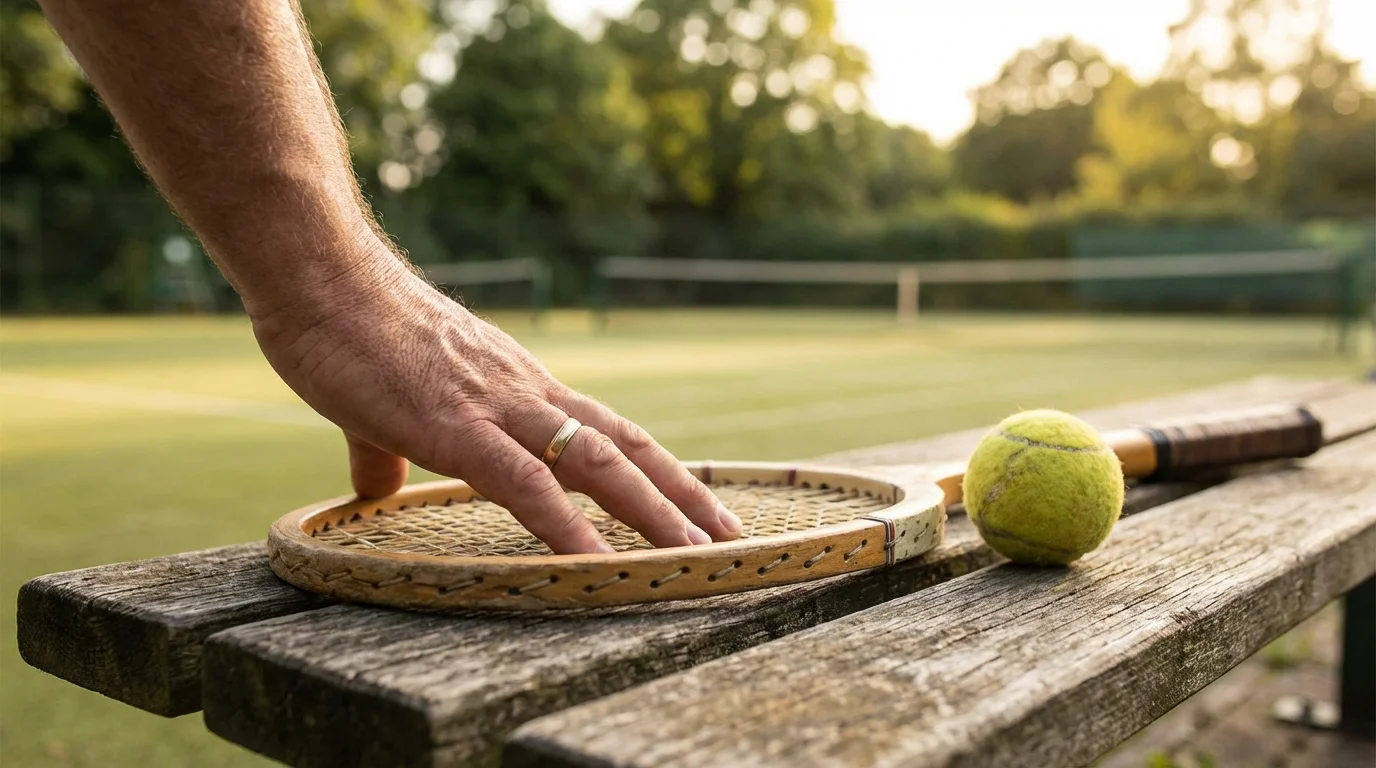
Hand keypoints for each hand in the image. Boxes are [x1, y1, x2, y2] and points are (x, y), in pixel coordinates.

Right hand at [249, 242, 741, 553]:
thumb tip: (378, 491)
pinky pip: (521, 482)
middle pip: (624, 448)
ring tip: (694, 556)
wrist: (322, 277)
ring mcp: (497, 407)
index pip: (607, 431)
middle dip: (680, 495)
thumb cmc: (351, 332)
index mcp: (519, 388)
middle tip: (729, 537)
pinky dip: (563, 524)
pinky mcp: (453, 426)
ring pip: (595, 463)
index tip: (693, 504)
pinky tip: (591, 563)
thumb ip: (389, 451)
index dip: (655, 469)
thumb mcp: (386, 403)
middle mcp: (527, 394)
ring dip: (650, 513)